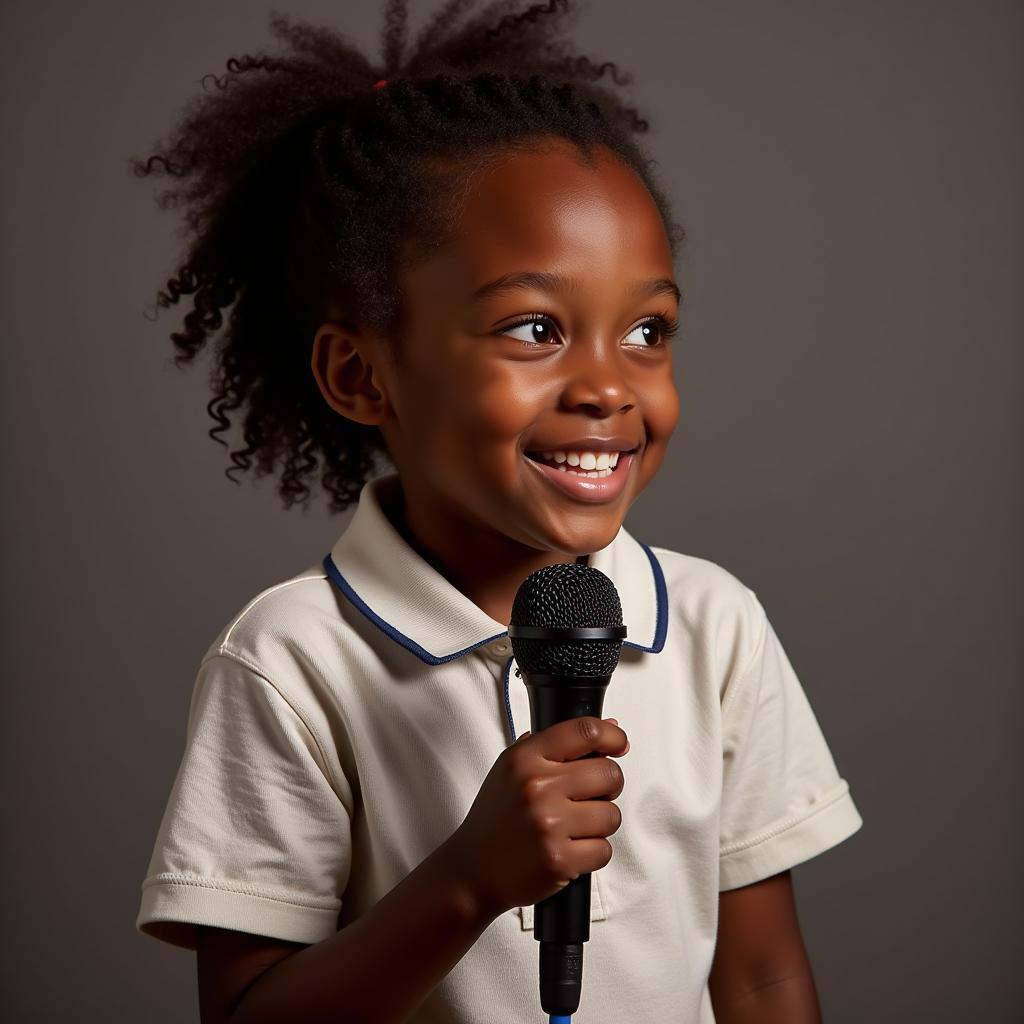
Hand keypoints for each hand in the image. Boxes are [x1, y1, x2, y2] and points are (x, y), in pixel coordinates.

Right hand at [443, 716, 628, 920]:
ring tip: (574, 826)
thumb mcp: (512, 769)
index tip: (618, 744)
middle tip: (589, 796)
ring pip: (612, 815)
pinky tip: (570, 848)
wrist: (473, 868)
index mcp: (525, 759)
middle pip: (609, 774)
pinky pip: (604, 850)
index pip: (585, 731)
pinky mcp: (559, 859)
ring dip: (600, 823)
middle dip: (608, 786)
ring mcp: (548, 824)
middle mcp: (537, 787)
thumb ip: (556, 745)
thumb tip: (607, 726)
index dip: (612, 735)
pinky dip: (593, 853)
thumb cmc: (496, 818)